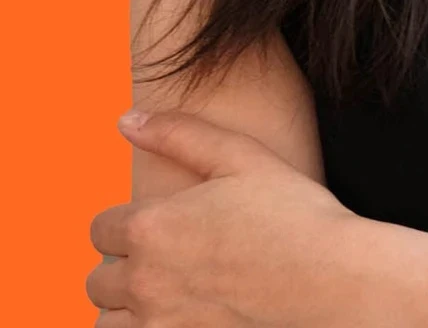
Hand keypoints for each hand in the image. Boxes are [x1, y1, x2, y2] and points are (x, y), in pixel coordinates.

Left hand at [87, 107, 367, 324]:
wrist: (330, 281)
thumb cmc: (292, 213)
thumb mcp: (239, 156)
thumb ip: (178, 134)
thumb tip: (125, 120)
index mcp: (152, 226)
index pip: (101, 229)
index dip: (124, 222)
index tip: (157, 223)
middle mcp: (145, 281)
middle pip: (97, 281)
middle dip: (121, 267)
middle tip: (163, 258)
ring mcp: (159, 325)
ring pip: (106, 322)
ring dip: (125, 309)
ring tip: (163, 294)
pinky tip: (175, 315)